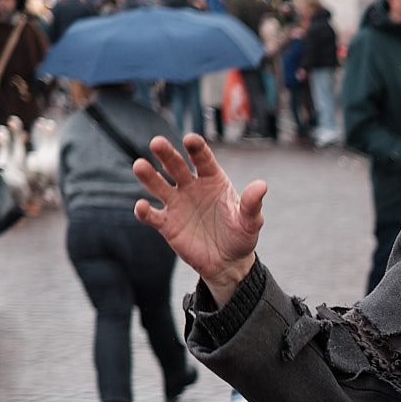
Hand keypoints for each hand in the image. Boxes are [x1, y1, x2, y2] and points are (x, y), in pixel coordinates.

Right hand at [133, 134, 265, 300]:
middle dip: (167, 154)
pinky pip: (153, 215)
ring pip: (159, 185)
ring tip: (139, 165)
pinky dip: (144, 211)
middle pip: (176, 166)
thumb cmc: (240, 235)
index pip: (203, 159)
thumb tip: (262, 185)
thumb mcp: (250, 221)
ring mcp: (177, 204)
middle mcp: (191, 186)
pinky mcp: (167, 224)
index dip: (196, 148)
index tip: (190, 139)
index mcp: (212, 179)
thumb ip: (252, 203)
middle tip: (156, 142)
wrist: (228, 262)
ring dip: (149, 176)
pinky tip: (141, 206)